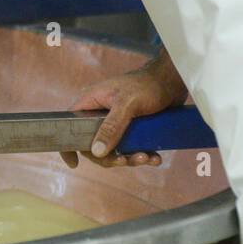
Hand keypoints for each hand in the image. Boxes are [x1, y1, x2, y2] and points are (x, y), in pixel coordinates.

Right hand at [60, 61, 185, 168]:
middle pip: (94, 144)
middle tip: (126, 161)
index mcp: (90, 104)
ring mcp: (116, 123)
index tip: (74, 163)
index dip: (69, 145)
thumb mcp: (127, 105)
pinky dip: (142, 155)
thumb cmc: (147, 85)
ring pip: (115, 149)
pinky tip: (154, 157)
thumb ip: (110, 127)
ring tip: (148, 157)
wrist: (173, 80)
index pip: (70, 126)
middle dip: (111, 157)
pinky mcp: (132, 128)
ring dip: (131, 158)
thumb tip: (96, 152)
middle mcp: (99, 115)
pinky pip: (132, 148)